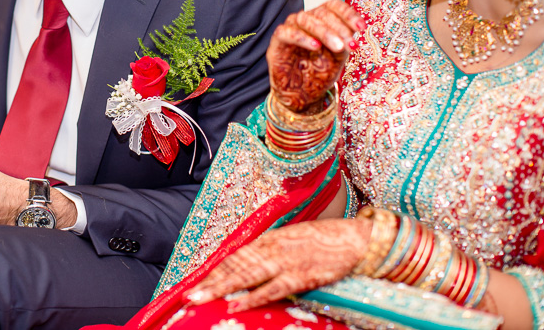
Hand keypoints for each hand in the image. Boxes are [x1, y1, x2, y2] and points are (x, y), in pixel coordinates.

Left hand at [183, 218, 369, 313]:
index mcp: (269, 240)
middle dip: (211, 282)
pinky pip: (271, 289)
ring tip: (201, 298)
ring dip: (221, 289)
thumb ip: (271, 252)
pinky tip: (235, 304)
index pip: (235, 256)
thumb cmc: (324, 241)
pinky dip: (252, 297)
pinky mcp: (300, 276)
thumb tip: (252, 265)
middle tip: (189, 294)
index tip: (197, 281)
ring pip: (246, 277)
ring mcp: (284, 262)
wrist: (354, 239)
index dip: (215, 270)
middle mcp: (272, 249)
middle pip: (235, 267)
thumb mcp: (292, 241)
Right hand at [266, 0, 364, 111]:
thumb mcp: (338, 56)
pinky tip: (315, 47)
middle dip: (339, 28)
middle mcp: (306, 20)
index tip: (361, 27)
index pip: (333, 6)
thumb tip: (355, 28)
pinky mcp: (277, 41)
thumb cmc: (320, 73)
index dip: (348, 13)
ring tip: (338, 48)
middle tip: (350, 45)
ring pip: (304, 19)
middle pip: (321, 12)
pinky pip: (286, 32)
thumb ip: (345, 41)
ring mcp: (290, 29)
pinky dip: (301, 37)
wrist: (302, 95)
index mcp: (322, 20)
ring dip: (324, 32)